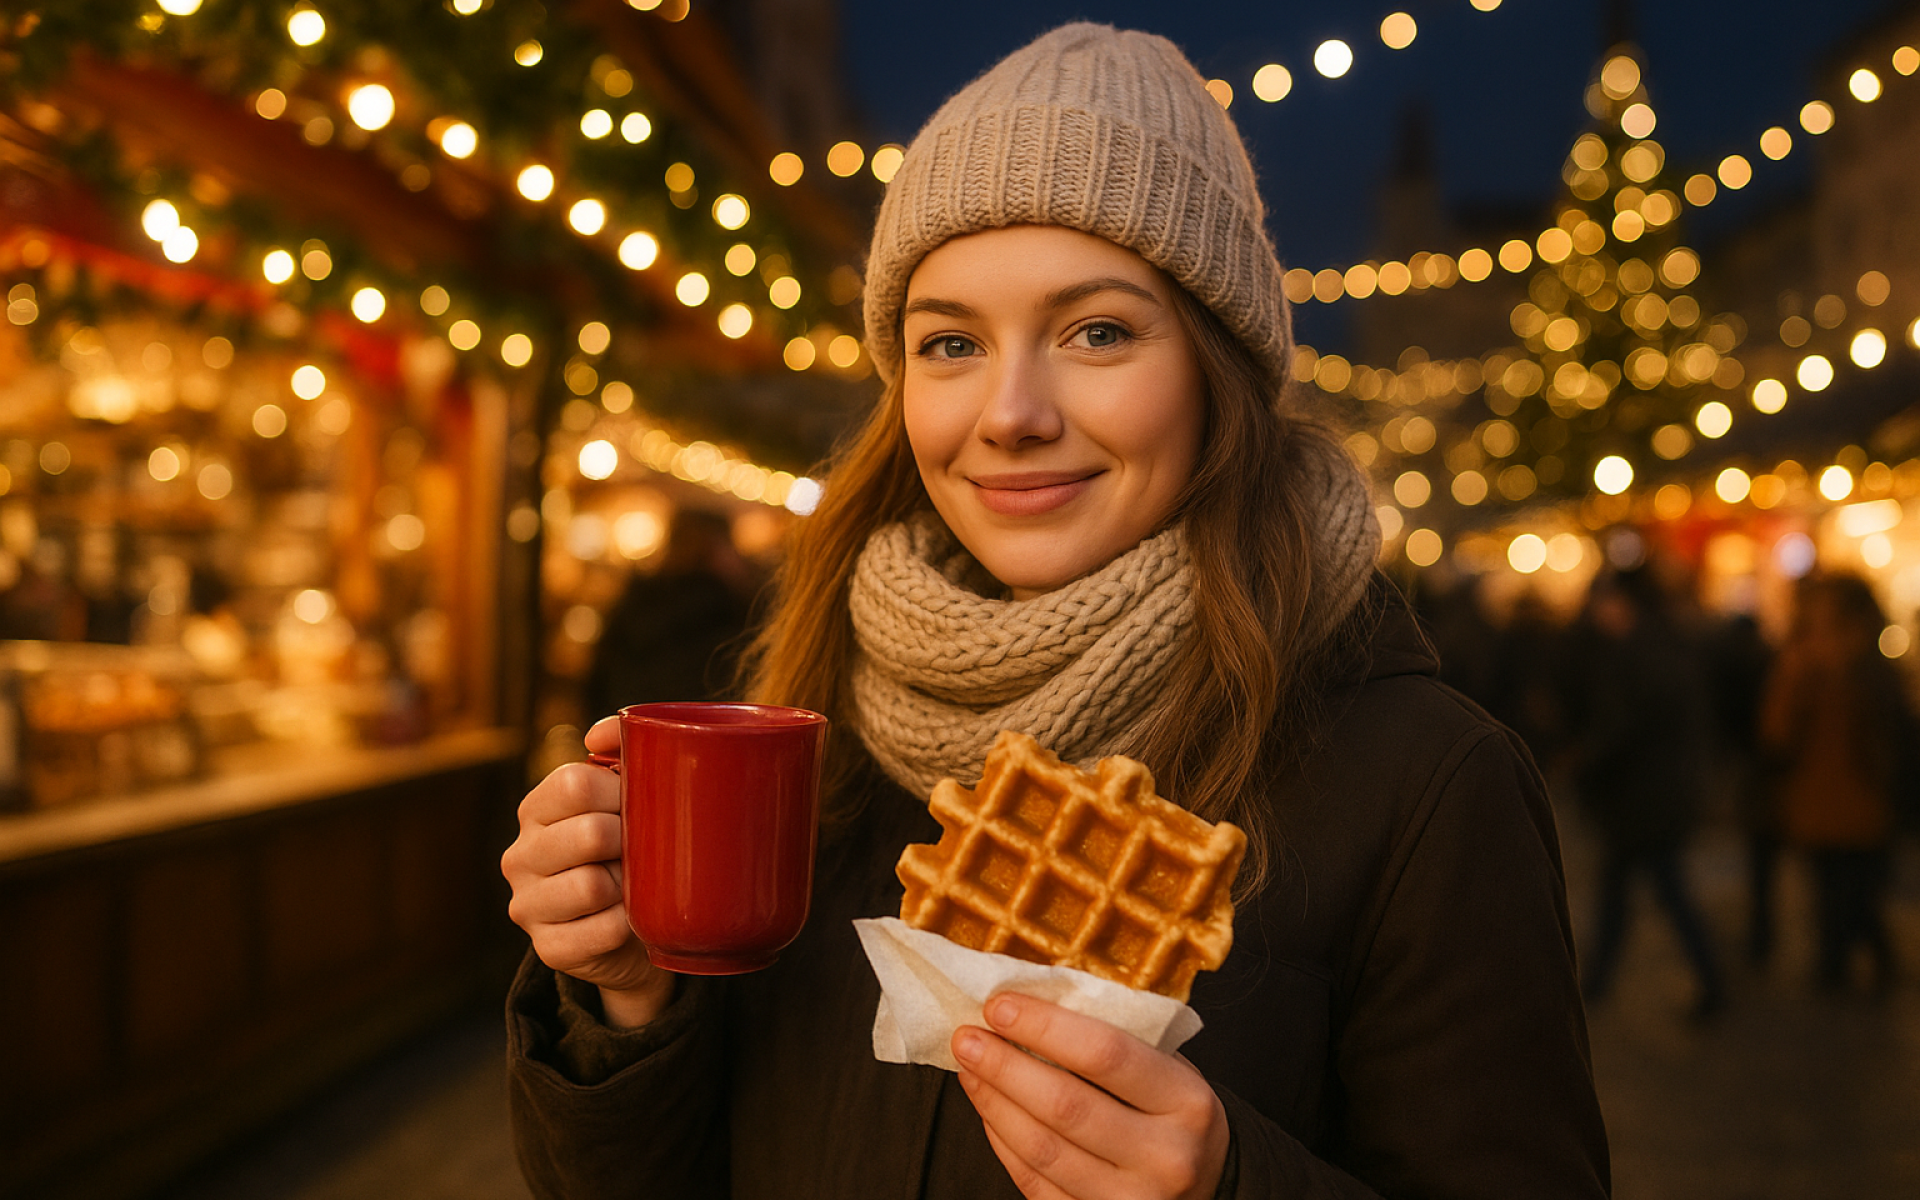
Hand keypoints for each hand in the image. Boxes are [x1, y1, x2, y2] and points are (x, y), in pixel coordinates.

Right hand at [501, 716, 671, 1026]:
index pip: (573, 783)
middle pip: (588, 833)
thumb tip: (601, 734)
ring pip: (590, 885)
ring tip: (635, 886)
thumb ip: (619, 752)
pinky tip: (629, 920)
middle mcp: (519, 855)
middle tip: (646, 851)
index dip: (619, 792)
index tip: (640, 806)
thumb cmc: (633, 851)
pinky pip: (600, 931)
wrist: (636, 930)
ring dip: (628, 887)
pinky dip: (627, 925)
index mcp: (536, 809)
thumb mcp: (626, 799)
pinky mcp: (547, 948)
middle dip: (630, 841)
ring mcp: (527, 905)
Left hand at [952, 992, 1229, 1199]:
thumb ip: (1115, 1040)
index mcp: (1188, 1103)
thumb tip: (1028, 1003)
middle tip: (966, 1037)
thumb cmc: (1174, 1112)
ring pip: (1043, 1150)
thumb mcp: (1169, 1069)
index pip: (1105, 1054)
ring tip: (969, 1069)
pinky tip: (989, 1111)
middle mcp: (1166, 1158)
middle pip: (1066, 1106)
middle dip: (1005, 1067)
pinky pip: (1035, 1185)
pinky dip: (1003, 1144)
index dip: (1044, 1027)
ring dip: (994, 1104)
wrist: (1207, 1186)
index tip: (999, 1006)